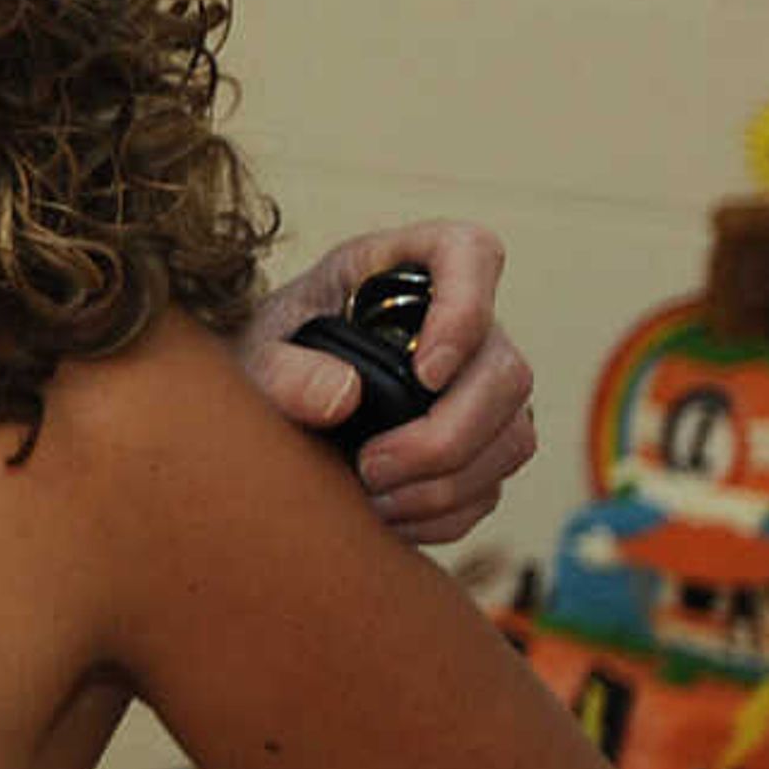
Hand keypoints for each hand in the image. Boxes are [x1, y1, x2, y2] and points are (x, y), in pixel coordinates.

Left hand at [238, 219, 535, 543]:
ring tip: (371, 497)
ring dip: (446, 482)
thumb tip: (340, 398)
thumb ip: (283, 369)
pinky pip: (493, 485)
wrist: (264, 403)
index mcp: (402, 266)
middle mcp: (461, 321)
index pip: (470, 252)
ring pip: (513, 436)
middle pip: (506, 371)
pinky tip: (388, 515)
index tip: (426, 375)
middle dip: (447, 435)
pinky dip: (444, 513)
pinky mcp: (481, 444)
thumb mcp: (255, 353)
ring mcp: (481, 385)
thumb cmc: (267, 356)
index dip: (467, 309)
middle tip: (372, 467)